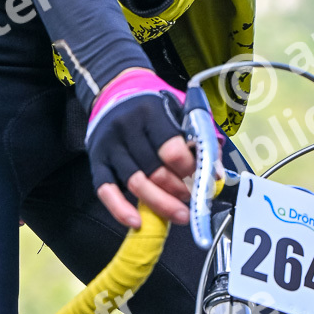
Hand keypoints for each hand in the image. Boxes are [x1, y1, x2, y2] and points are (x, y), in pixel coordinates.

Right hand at [85, 68, 196, 228]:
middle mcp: (127, 128)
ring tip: (179, 215)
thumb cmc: (153, 105)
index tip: (202, 180)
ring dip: (160, 204)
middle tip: (192, 201)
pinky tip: (137, 222)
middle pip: (155, 171)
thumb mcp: (180, 109)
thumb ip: (200, 137)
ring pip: (135, 184)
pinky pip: (106, 190)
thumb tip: (216, 173)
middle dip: (178, 191)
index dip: (191, 171)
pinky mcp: (97, 160)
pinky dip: (120, 210)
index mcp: (151, 113)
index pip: (172, 150)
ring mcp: (109, 146)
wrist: (114, 90)